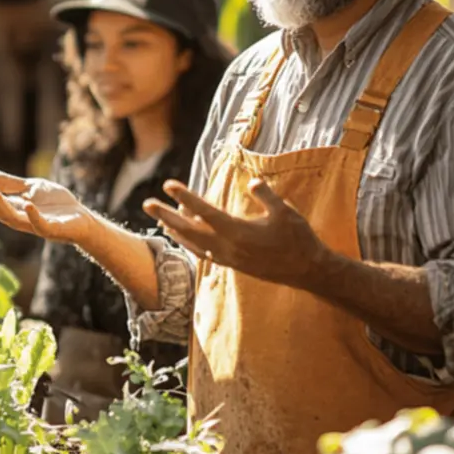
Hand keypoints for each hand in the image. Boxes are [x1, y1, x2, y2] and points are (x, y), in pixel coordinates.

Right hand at [0, 171, 96, 245]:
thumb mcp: (32, 188)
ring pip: (14, 219)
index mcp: (16, 208)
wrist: (82, 219)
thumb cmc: (56, 205)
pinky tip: (27, 205)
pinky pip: (40, 225)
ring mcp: (36, 226)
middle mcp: (22, 219)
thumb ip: (12, 184)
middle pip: (0, 211)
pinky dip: (33, 216)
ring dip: (2, 205)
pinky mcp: (52, 230)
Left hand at [143, 178, 328, 287]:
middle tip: (146, 203)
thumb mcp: (285, 212)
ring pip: (194, 244)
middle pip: (189, 230)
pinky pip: (204, 253)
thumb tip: (251, 182)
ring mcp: (229, 258)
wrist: (307, 271)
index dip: (185, 197)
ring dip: (175, 230)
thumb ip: (266, 196)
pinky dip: (190, 244)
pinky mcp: (233, 265)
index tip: (168, 185)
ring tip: (160, 220)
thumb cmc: (298, 239)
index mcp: (239, 232)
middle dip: (166, 216)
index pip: (205, 212)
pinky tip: (184, 238)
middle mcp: (228, 247)